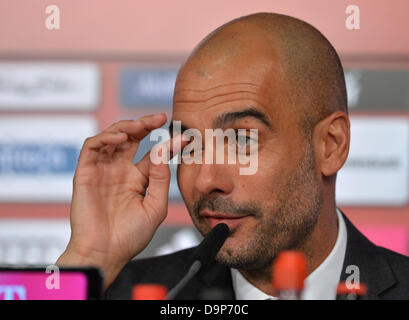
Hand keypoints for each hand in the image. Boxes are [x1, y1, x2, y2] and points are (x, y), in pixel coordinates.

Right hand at [57, 114, 181, 288]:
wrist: (106, 254)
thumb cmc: (130, 236)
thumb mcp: (155, 206)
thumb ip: (160, 179)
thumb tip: (162, 152)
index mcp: (137, 179)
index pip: (153, 153)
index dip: (169, 143)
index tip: (186, 137)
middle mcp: (120, 171)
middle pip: (131, 138)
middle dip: (145, 124)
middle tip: (160, 118)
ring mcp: (102, 170)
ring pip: (112, 137)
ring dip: (126, 126)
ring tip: (141, 126)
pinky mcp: (85, 172)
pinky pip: (92, 147)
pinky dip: (105, 137)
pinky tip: (121, 139)